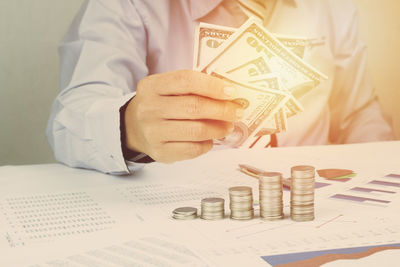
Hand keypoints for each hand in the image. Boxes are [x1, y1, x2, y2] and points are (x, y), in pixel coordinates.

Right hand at [124, 70, 243, 162]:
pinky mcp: (160, 152)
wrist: (134, 128)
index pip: (186, 81)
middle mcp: (149, 108)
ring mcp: (153, 132)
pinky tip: (211, 138)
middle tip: (238, 111)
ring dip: (218, 128)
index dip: (212, 86)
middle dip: (222, 109)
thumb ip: (192, 88)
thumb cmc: (159, 105)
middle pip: (194, 107)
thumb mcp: (167, 89)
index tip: (232, 91)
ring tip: (228, 126)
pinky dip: (207, 144)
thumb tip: (229, 95)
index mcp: (152, 86)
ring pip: (196, 130)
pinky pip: (192, 149)